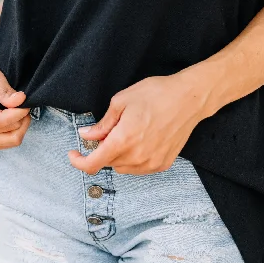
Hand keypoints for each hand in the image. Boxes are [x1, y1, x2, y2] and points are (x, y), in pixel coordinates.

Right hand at [0, 61, 29, 149]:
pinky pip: (9, 143)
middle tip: (23, 104)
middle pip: (9, 132)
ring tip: (20, 110)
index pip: (2, 121)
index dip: (19, 112)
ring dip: (21, 125)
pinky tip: (15, 118)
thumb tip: (20, 101)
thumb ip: (5, 91)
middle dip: (21, 117)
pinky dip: (16, 131)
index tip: (26, 101)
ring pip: (12, 140)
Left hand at [68, 74, 205, 174]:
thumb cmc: (157, 94)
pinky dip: (133, 159)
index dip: (78, 162)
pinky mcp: (163, 164)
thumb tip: (87, 136)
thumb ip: (103, 123)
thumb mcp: (122, 101)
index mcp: (123, 140)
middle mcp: (137, 156)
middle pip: (108, 164)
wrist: (190, 98)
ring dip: (118, 156)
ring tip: (128, 132)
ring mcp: (152, 163)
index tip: (73, 154)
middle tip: (108, 130)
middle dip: (102, 150)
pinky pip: (140, 168)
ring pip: (123, 168)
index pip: (93, 164)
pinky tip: (140, 141)